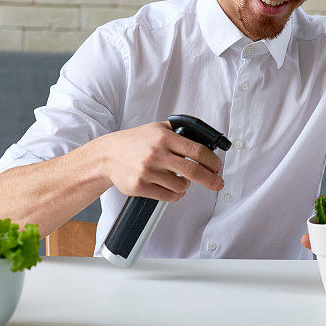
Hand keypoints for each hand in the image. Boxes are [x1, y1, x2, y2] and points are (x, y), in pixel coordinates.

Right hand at [88, 121, 223, 201]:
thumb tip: (206, 142)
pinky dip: (175, 195)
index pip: (197, 151)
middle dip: (211, 180)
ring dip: (186, 186)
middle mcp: (156, 153)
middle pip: (193, 171)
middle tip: (218, 183)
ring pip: (181, 187)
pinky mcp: (140, 187)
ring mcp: (147, 171)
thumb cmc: (136, 141)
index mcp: (164, 137)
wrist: (108, 155)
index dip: (212, 161)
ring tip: (180, 180)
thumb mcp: (158, 128)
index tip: (218, 167)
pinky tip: (171, 187)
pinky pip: (168, 196)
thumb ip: (180, 133)